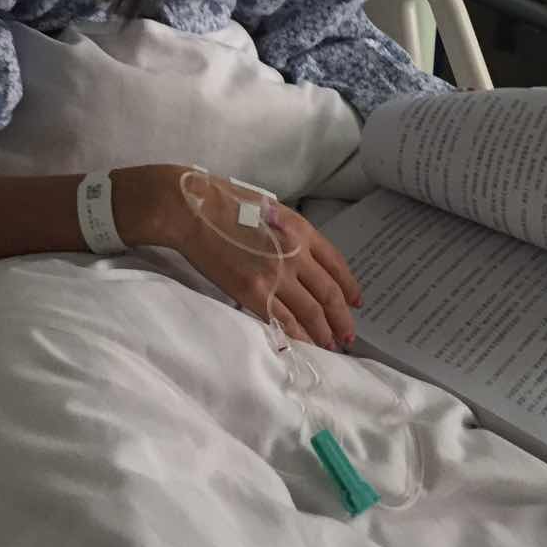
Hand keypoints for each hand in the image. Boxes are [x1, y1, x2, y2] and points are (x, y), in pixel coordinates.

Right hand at [113, 165, 362, 349]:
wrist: (191, 210)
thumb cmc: (223, 202)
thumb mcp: (269, 207)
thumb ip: (288, 231)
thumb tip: (297, 252)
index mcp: (300, 229)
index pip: (336, 264)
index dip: (349, 286)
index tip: (355, 301)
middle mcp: (295, 254)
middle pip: (328, 294)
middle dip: (341, 317)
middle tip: (348, 334)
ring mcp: (275, 276)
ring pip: (310, 312)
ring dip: (323, 331)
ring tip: (330, 344)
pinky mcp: (253, 293)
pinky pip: (283, 321)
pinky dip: (297, 336)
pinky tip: (304, 344)